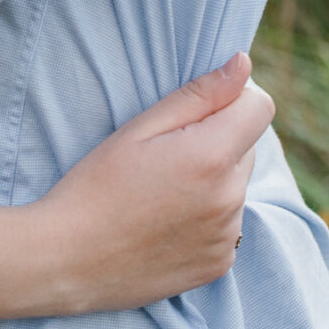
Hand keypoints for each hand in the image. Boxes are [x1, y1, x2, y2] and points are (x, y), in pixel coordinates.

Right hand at [29, 54, 274, 315]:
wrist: (68, 260)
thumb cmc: (95, 185)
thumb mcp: (139, 128)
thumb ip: (199, 95)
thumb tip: (244, 64)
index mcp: (211, 156)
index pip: (259, 108)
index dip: (233, 99)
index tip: (200, 109)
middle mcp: (230, 198)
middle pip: (245, 148)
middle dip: (217, 141)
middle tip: (164, 156)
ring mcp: (227, 236)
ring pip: (235, 187)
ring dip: (212, 182)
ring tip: (158, 193)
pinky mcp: (219, 264)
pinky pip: (227, 225)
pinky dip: (206, 218)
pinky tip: (164, 223)